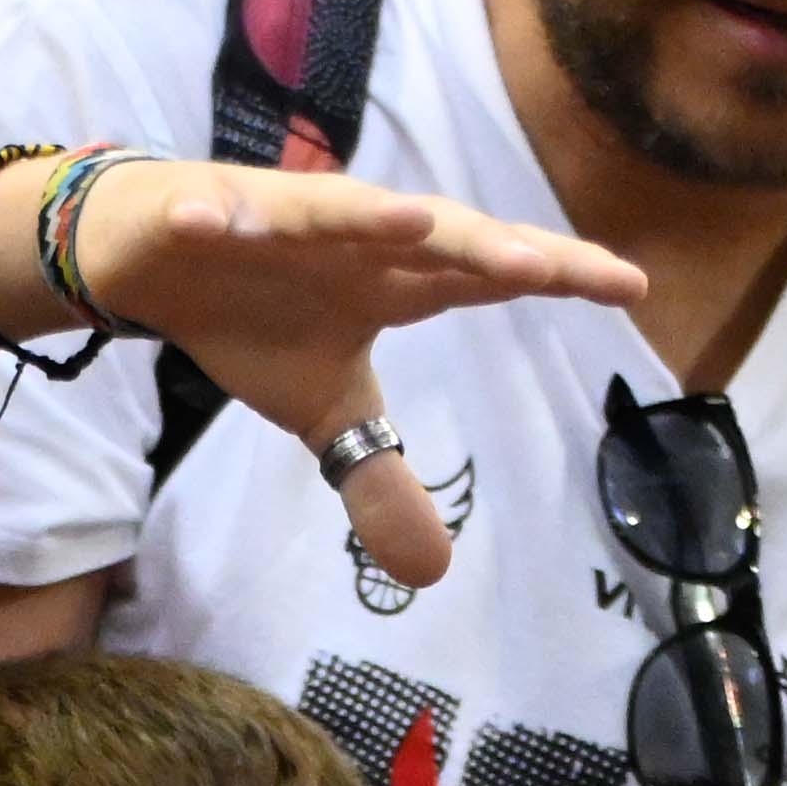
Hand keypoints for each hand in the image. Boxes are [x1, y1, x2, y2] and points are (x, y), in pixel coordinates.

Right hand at [37, 161, 647, 592]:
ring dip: (367, 217)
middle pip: (431, 240)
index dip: (555, 275)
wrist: (154, 257)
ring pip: (330, 213)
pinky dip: (210, 216)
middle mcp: (351, 239)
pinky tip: (213, 220)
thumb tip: (434, 572)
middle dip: (484, 249)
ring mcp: (276, 219)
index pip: (486, 274)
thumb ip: (382, 480)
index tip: (632, 286)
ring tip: (412, 225)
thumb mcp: (325, 413)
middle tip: (543, 268)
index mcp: (394, 278)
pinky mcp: (199, 213)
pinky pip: (206, 214)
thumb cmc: (256, 317)